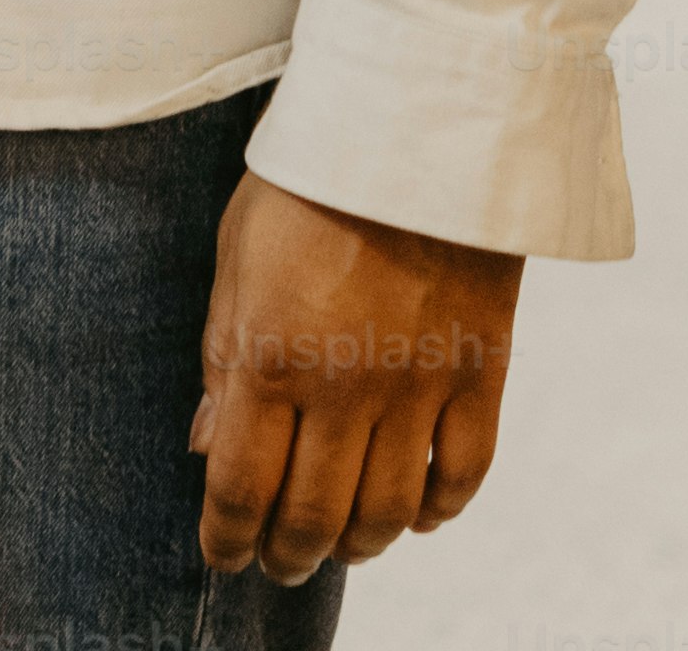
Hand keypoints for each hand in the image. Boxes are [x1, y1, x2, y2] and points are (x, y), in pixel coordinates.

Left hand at [186, 169, 519, 582]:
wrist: (417, 124)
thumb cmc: (307, 182)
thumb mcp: (235, 256)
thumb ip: (221, 357)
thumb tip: (204, 445)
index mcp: (270, 355)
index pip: (240, 486)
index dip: (226, 537)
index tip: (222, 555)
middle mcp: (344, 386)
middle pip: (314, 515)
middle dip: (287, 555)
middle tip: (278, 564)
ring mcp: (420, 385)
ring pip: (391, 511)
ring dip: (359, 543)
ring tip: (340, 544)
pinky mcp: (482, 372)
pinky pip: (464, 473)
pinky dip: (439, 510)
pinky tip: (418, 514)